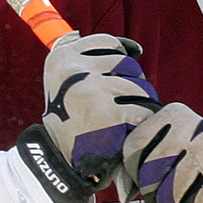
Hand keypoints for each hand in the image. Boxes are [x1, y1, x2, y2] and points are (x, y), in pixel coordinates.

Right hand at [18, 34, 160, 202]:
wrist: (58, 160)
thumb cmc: (69, 119)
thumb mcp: (65, 82)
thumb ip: (91, 61)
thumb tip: (136, 49)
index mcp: (60, 58)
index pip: (107, 43)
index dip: (121, 54)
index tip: (126, 66)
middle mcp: (74, 70)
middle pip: (126, 63)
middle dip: (133, 82)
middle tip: (126, 102)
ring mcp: (92, 90)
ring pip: (139, 86)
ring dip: (142, 102)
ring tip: (129, 118)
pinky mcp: (110, 114)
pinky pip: (143, 110)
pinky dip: (142, 122)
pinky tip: (131, 131)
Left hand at [119, 102, 202, 202]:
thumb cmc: (200, 171)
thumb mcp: (172, 154)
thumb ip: (143, 161)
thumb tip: (121, 187)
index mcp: (172, 115)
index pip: (132, 149)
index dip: (135, 175)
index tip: (152, 185)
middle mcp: (191, 124)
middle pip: (149, 175)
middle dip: (157, 200)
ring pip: (170, 194)